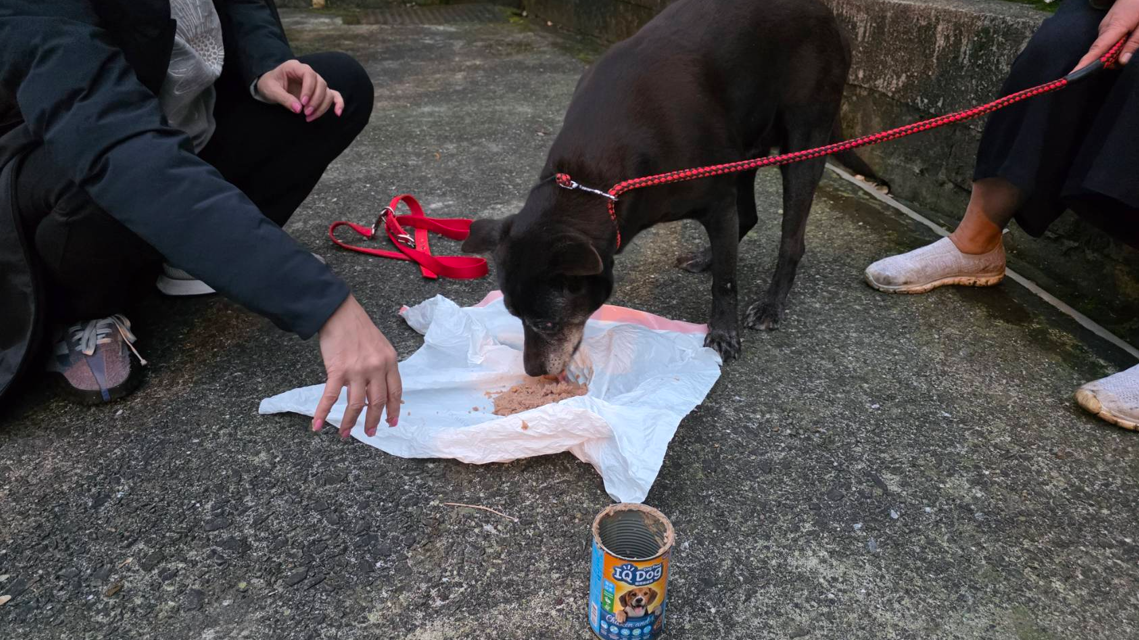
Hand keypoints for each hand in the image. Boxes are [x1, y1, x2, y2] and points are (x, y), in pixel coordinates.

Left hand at [256, 59, 344, 122]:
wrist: (269, 87)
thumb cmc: (268, 85)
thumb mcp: (270, 90)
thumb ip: (283, 98)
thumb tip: (298, 109)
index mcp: (296, 67)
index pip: (309, 75)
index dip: (309, 89)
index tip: (302, 103)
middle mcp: (308, 73)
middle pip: (321, 84)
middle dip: (315, 100)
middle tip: (305, 113)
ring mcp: (315, 83)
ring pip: (327, 92)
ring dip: (322, 106)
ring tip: (308, 117)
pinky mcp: (318, 92)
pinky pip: (333, 96)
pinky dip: (338, 103)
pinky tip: (337, 113)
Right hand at [314, 295, 401, 437]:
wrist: (340, 313)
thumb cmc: (359, 328)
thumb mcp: (381, 346)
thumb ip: (383, 366)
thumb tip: (381, 388)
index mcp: (390, 362)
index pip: (395, 392)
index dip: (393, 409)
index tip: (391, 422)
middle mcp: (376, 368)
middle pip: (377, 402)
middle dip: (373, 421)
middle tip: (370, 433)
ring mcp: (357, 370)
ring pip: (355, 404)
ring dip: (350, 422)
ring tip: (346, 434)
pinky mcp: (338, 370)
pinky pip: (330, 397)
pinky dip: (323, 412)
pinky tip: (318, 424)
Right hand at [1074, 0, 1138, 70]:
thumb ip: (1133, 44)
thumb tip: (1122, 62)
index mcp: (1115, 28)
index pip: (1098, 49)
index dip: (1086, 62)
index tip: (1073, 73)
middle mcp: (1104, 29)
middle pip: (1099, 52)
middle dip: (1107, 61)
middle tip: (1123, 60)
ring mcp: (1103, 27)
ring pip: (1102, 47)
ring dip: (1112, 53)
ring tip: (1127, 44)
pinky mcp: (1105, 26)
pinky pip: (1104, 41)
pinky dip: (1112, 46)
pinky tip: (1123, 39)